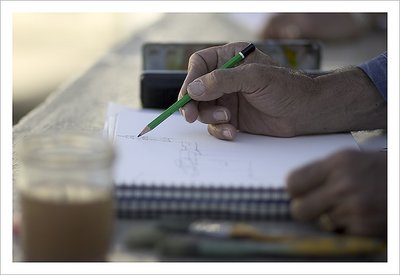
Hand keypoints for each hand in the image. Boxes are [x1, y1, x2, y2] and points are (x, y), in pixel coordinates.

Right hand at [179, 42, 385, 139]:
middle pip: (196, 89)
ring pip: (203, 109)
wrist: (304, 113)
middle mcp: (226, 78)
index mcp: (230, 58)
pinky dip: (220, 130)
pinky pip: (215, 125)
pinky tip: (233, 132)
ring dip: (210, 117)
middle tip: (190, 116)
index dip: (190, 79)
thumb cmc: (285, 88)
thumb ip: (222, 81)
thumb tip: (193, 89)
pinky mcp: (232, 118)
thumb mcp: (254, 78)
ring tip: (228, 119)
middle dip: (193, 103)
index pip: (200, 64)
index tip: (188, 96)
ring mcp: (228, 98)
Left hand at [286, 150, 386, 237]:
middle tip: (315, 206)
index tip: (300, 193)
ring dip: (329, 219)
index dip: (294, 191)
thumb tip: (291, 188)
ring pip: (320, 223)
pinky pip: (339, 234)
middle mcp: (343, 186)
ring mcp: (354, 209)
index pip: (292, 184)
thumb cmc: (376, 169)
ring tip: (346, 207)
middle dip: (304, 210)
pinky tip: (359, 216)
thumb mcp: (347, 159)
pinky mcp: (365, 228)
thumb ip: (319, 172)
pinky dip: (346, 228)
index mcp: (335, 164)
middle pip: (298, 210)